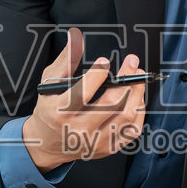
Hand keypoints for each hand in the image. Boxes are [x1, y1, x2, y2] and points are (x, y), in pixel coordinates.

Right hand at [22, 27, 146, 172]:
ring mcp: (95, 142)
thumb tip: (76, 38)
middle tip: (132, 63)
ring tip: (137, 78)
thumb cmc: (50, 109)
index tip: (105, 61)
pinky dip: (139, 112)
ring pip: (125, 117)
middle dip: (127, 79)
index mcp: (60, 112)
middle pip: (111, 104)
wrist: (47, 144)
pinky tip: (137, 98)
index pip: (83, 93)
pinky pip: (132, 131)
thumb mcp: (48, 84)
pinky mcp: (107, 148)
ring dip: (136, 93)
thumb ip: (64, 61)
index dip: (97, 75)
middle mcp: (78, 130)